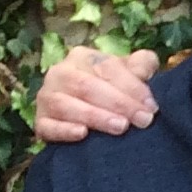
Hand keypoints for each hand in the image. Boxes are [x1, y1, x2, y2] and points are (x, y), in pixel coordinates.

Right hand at [33, 44, 160, 142]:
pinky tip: (82, 134)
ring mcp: (47, 97)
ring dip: (95, 116)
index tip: (151, 105)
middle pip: (87, 85)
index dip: (131, 86)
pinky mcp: (40, 122)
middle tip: (142, 120)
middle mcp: (60, 73)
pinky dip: (64, 130)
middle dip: (118, 103)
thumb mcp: (129, 72)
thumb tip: (144, 70)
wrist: (89, 115)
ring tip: (121, 127)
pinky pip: (48, 126)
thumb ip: (141, 65)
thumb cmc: (113, 88)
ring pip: (67, 105)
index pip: (106, 67)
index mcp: (82, 57)